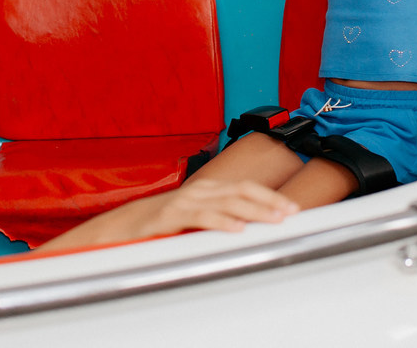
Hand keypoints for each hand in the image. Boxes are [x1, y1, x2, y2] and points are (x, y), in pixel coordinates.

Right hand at [142, 178, 299, 238]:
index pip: (246, 188)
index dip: (270, 196)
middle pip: (242, 191)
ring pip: (226, 202)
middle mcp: (200, 191)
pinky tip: (237, 229)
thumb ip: (220, 218)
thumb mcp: (197, 219)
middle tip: (290, 213)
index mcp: (208, 190)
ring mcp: (185, 201)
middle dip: (269, 201)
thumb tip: (252, 229)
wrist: (124, 226)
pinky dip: (221, 222)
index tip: (292, 208)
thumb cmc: (162, 224)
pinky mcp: (171, 216)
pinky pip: (201, 217)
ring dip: (253, 210)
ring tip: (273, 219)